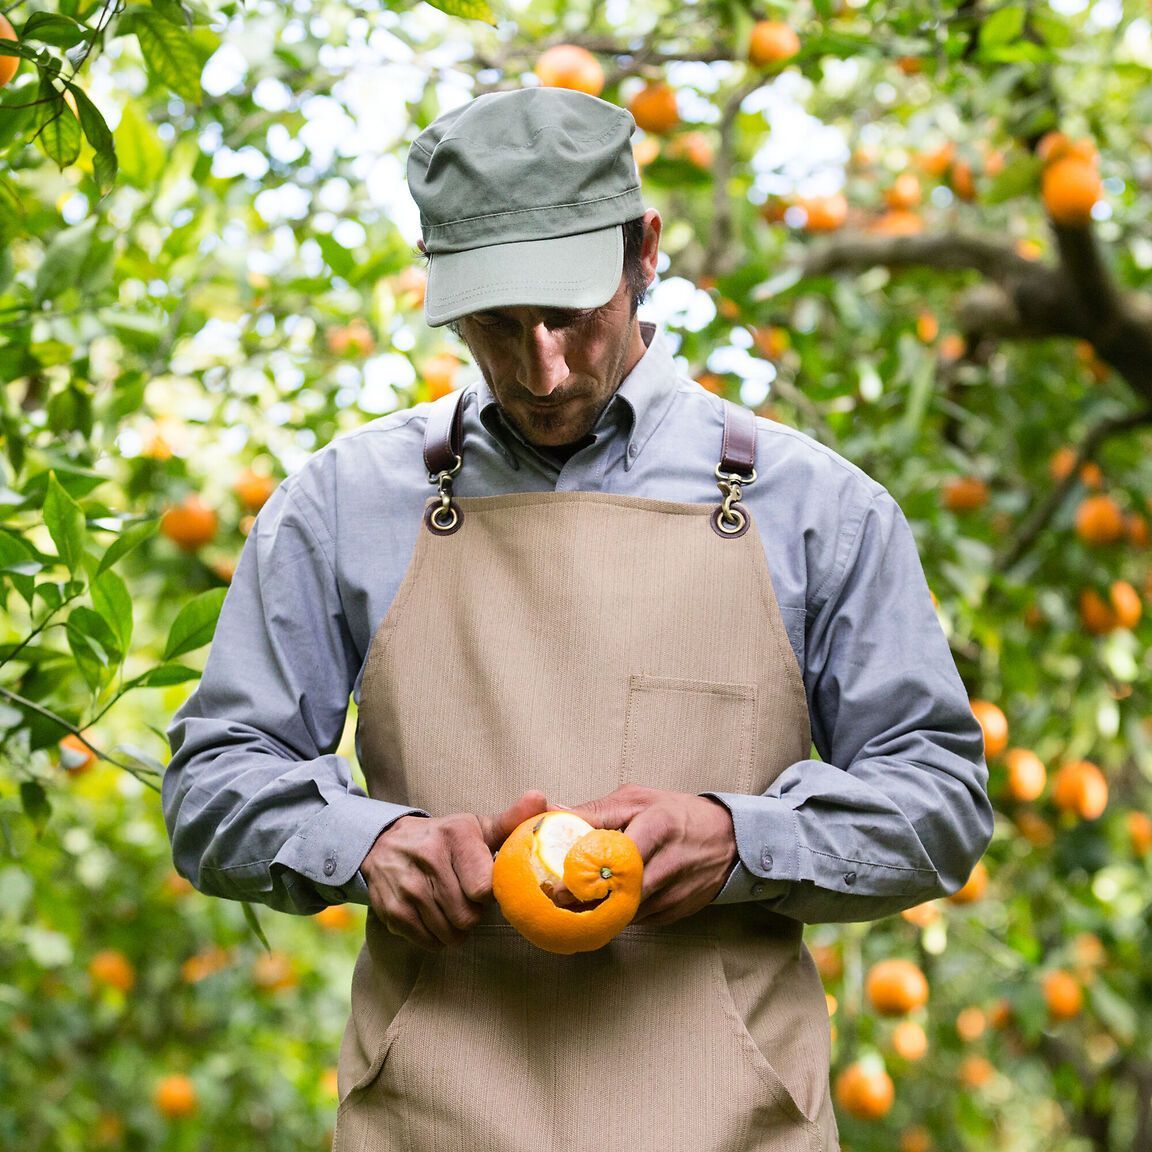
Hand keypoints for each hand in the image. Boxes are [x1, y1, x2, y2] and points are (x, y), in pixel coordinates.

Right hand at [360, 790, 547, 948]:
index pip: (484, 888)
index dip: (490, 894)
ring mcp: (407, 885)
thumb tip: (541, 799)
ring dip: (456, 928)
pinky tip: (435, 916)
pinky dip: (436, 937)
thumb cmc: (445, 838)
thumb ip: (512, 820)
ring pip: (449, 932)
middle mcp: (428, 857)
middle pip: (468, 916)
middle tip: (468, 899)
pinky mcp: (392, 908)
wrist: (386, 843)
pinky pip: (427, 941)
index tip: (486, 886)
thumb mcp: (477, 827)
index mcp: (456, 835)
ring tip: (452, 907)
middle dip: (474, 915)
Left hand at [567, 784, 736, 924]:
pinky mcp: (674, 914)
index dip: (584, 871)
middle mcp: (668, 864)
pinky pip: (636, 920)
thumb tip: (553, 814)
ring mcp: (673, 894)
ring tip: (571, 905)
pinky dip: (617, 915)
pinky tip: (603, 906)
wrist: (729, 840)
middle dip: (585, 899)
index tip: (556, 881)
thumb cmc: (677, 814)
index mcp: (658, 827)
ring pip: (624, 913)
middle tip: (556, 900)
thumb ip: (595, 811)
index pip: (616, 855)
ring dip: (598, 910)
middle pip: (619, 892)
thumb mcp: (637, 799)